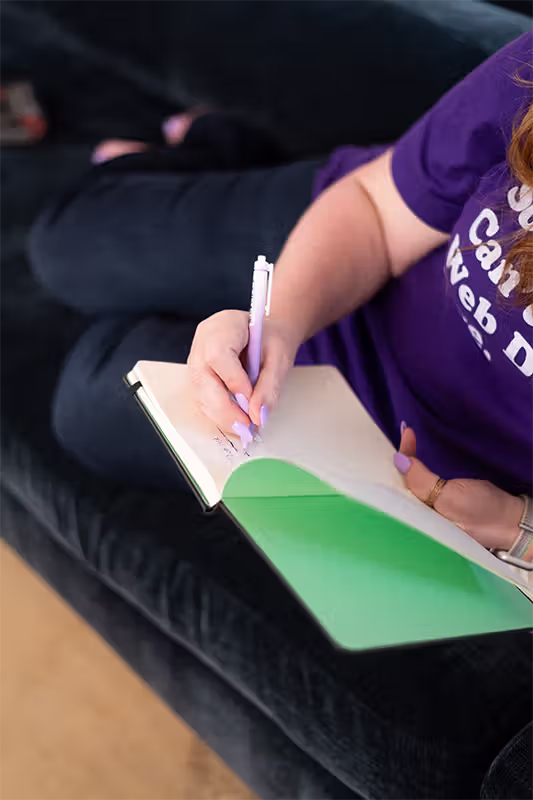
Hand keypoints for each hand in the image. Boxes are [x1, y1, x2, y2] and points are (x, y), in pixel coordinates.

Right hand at [187, 310, 299, 443]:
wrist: (265, 332)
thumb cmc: (272, 338)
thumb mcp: (280, 357)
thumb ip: (270, 386)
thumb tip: (258, 416)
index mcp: (222, 326)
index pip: (218, 355)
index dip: (233, 382)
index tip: (251, 404)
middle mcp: (202, 342)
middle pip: (201, 378)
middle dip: (224, 408)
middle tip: (247, 428)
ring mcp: (196, 359)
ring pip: (199, 392)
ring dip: (220, 415)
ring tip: (244, 428)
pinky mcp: (198, 375)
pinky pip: (202, 397)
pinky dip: (219, 413)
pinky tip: (236, 421)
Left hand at [394, 426, 523, 551]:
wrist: (510, 520)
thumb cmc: (480, 513)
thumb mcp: (449, 497)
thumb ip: (421, 481)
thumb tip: (398, 460)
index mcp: (416, 519)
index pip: (397, 487)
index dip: (398, 461)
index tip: (406, 435)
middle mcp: (419, 514)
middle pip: (402, 483)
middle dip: (401, 459)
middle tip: (405, 432)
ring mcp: (431, 508)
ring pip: (413, 481)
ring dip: (410, 460)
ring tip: (408, 438)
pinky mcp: (442, 501)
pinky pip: (424, 482)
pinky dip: (419, 467)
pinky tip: (415, 456)